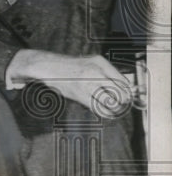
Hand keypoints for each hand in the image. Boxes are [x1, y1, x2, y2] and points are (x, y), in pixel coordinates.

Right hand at [10, 49, 134, 117]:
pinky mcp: (79, 94)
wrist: (47, 66)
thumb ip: (108, 72)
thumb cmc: (71, 65)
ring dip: (115, 109)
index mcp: (99, 62)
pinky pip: (99, 108)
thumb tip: (125, 87)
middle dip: (123, 101)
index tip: (127, 97)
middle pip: (120, 93)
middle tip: (122, 104)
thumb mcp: (91, 62)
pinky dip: (106, 113)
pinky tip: (107, 113)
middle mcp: (95, 72)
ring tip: (115, 109)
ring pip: (111, 102)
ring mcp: (86, 83)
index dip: (128, 92)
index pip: (123, 81)